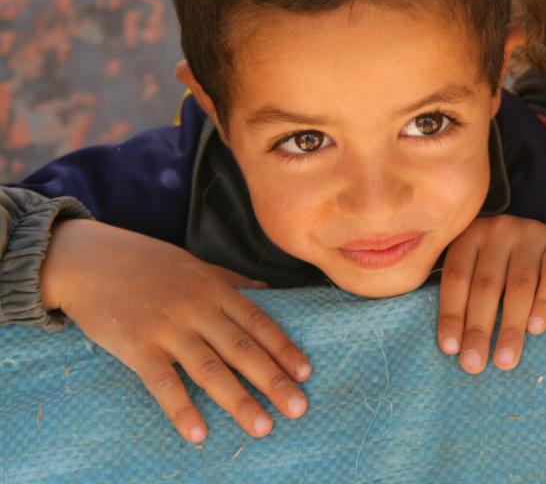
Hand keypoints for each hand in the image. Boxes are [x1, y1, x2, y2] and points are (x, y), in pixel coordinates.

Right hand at [41, 219, 311, 442]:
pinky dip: (181, 409)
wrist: (89, 259)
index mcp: (215, 289)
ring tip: (263, 426)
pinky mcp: (137, 347)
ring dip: (238, 400)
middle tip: (299, 408)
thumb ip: (232, 282)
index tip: (307, 372)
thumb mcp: (196, 265)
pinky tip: (199, 433)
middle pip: (243, 350)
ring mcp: (168, 329)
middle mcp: (198, 309)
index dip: (284, 348)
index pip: (259, 323)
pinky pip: (163, 383)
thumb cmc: (146, 263)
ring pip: (210, 370)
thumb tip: (267, 292)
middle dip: (274, 380)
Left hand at [436, 215, 545, 373]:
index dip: (451, 314)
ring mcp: (531, 233)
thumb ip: (463, 292)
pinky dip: (544, 304)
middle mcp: (499, 229)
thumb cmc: (504, 266)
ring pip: (518, 285)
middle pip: (486, 284)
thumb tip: (451, 345)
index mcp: (470, 236)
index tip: (451, 349)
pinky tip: (535, 329)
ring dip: (510, 326)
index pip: (456, 277)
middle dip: (478, 328)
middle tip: (474, 364)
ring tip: (505, 359)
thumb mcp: (477, 267)